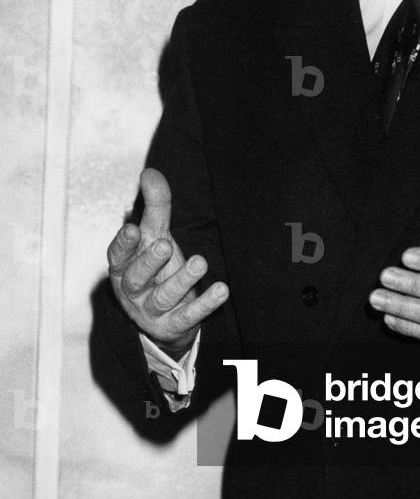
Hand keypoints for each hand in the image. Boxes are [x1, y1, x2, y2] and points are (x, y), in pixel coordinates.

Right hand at [107, 167, 228, 351]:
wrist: (164, 317)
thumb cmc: (155, 267)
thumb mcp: (154, 235)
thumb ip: (154, 206)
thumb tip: (150, 173)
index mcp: (124, 268)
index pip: (118, 256)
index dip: (123, 244)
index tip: (132, 228)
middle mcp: (133, 291)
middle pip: (136, 278)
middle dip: (149, 261)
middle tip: (164, 244)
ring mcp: (152, 311)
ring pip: (164, 297)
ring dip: (182, 280)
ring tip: (200, 262)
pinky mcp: (174, 325)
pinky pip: (189, 316)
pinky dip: (205, 303)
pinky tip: (222, 289)